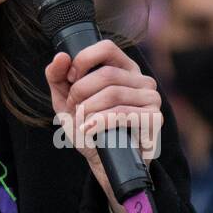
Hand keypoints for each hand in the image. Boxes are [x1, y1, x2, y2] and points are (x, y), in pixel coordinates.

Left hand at [45, 40, 162, 212]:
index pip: (107, 47)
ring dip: (88, 110)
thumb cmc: (89, 130)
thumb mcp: (67, 102)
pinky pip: (122, 113)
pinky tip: (89, 130)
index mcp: (125, 69)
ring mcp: (152, 99)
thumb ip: (58, 77)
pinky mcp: (154, 119)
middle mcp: (143, 80)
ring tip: (81, 123)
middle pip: (107, 74)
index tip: (71, 80)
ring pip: (113, 94)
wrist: (104, 164)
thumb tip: (61, 56)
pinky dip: (99, 122)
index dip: (83, 61)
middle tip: (74, 110)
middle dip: (81, 93)